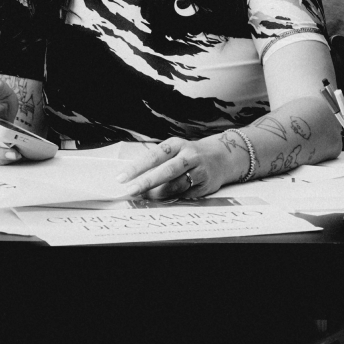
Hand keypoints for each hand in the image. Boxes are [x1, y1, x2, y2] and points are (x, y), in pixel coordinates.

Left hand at [115, 135, 235, 200]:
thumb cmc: (189, 155)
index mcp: (176, 145)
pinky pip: (185, 193)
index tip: (122, 178)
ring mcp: (199, 170)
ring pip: (176, 184)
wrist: (222, 157)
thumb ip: (157, 163)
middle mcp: (189, 156)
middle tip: (132, 190)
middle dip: (147, 181)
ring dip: (159, 193)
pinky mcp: (205, 184)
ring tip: (146, 197)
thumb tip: (134, 179)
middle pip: (166, 170)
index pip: (154, 156)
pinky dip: (173, 197)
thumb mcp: (174, 151)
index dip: (137, 167)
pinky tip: (164, 198)